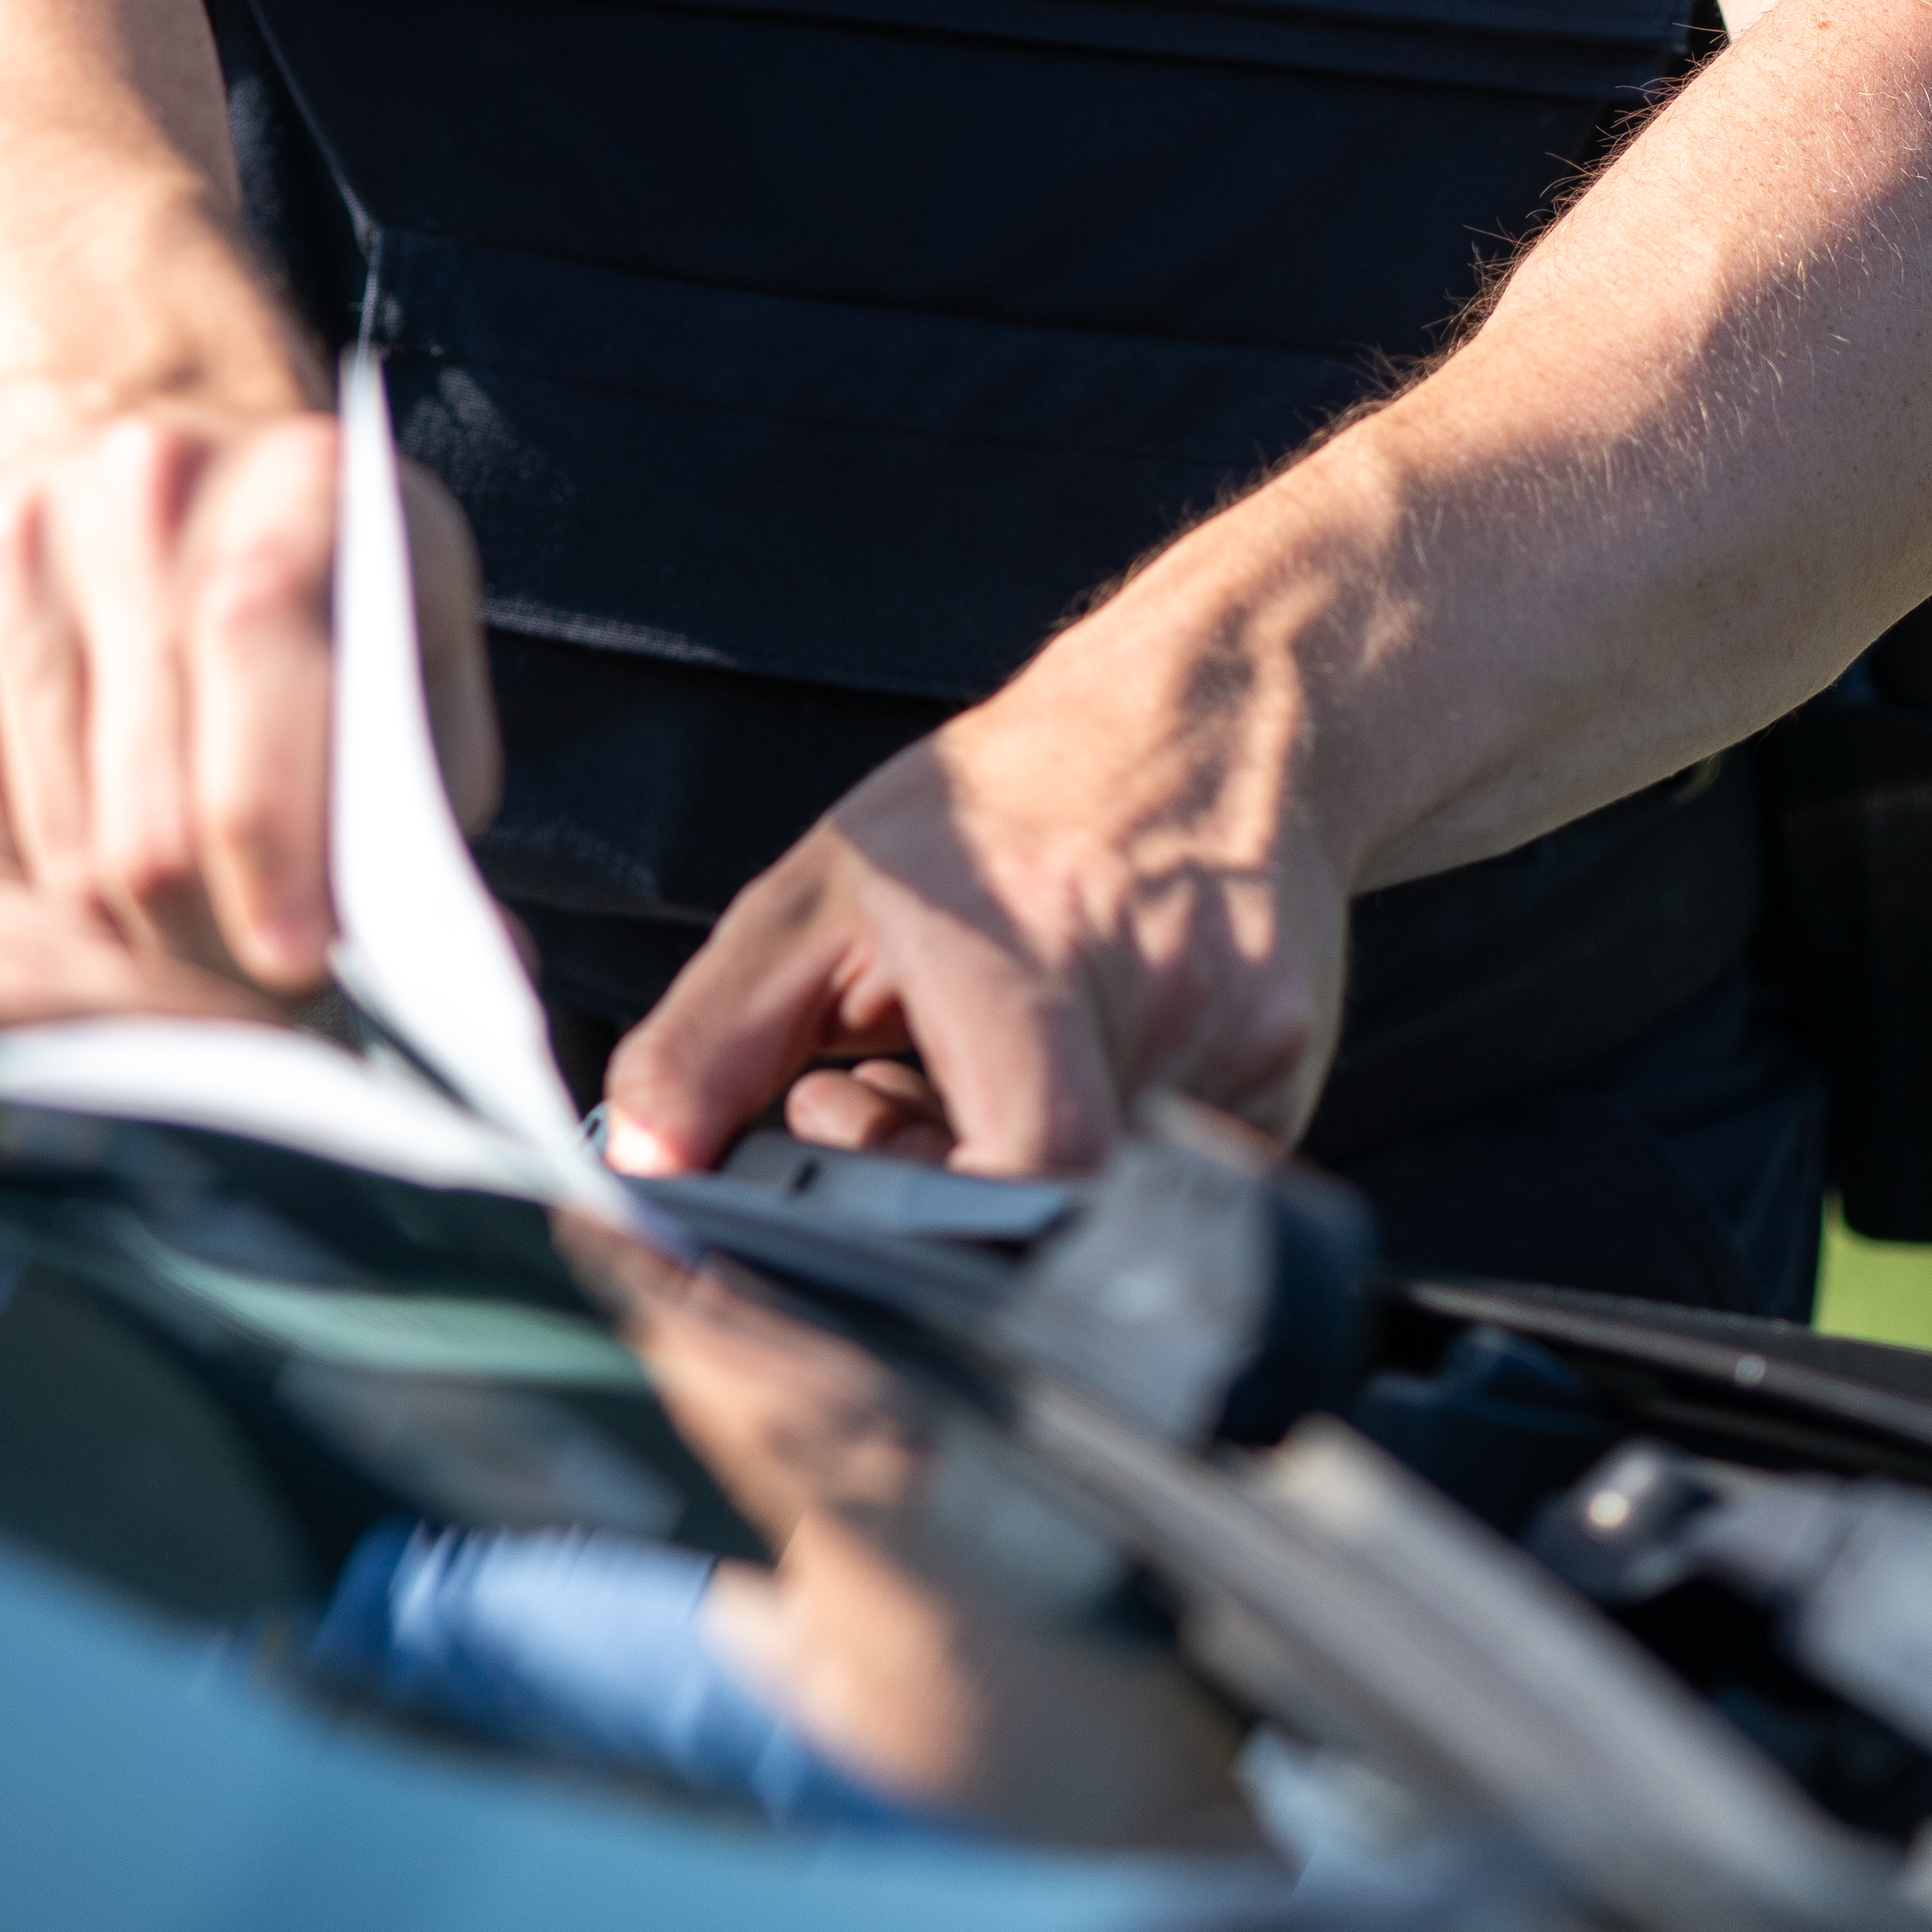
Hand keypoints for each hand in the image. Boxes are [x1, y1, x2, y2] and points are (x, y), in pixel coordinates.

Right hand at [0, 402, 498, 993]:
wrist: (182, 489)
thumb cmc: (331, 614)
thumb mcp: (417, 667)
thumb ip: (425, 804)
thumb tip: (457, 974)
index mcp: (296, 481)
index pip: (259, 657)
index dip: (279, 837)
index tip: (297, 965)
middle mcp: (140, 489)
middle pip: (149, 807)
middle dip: (213, 946)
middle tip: (260, 1004)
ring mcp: (12, 549)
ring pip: (59, 851)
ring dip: (134, 948)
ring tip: (200, 961)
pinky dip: (41, 902)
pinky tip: (106, 884)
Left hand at [598, 601, 1349, 1182]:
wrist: (1210, 723)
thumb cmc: (1006, 810)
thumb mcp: (822, 890)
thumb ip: (713, 1037)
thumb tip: (636, 1170)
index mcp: (1032, 949)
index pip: (1028, 1160)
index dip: (930, 1203)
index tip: (848, 1128)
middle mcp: (1157, 1000)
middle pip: (1048, 1209)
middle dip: (951, 1185)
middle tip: (904, 1086)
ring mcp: (1246, 1044)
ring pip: (1108, 1200)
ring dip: (1021, 1168)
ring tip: (996, 1059)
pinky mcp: (1294, 1079)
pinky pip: (1174, 1181)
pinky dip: (1104, 1152)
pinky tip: (1085, 1055)